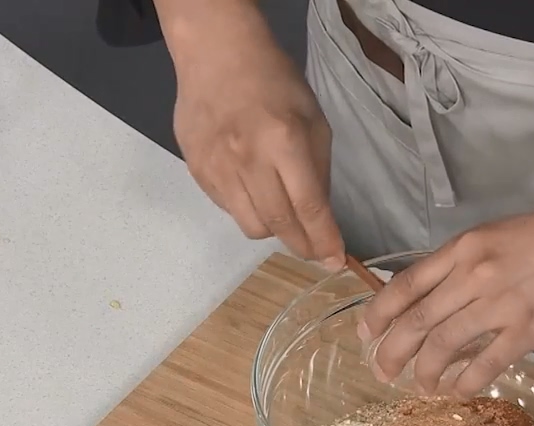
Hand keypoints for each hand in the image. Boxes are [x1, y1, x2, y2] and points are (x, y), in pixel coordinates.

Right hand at [160, 0, 344, 269]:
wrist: (216, 55)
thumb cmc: (274, 83)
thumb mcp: (313, 120)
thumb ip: (318, 171)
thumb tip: (321, 218)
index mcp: (283, 141)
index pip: (308, 207)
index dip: (324, 240)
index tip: (336, 261)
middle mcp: (248, 160)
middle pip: (278, 225)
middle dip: (302, 245)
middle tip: (316, 250)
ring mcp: (218, 168)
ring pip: (250, 225)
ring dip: (273, 228)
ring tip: (282, 211)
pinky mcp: (198, 172)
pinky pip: (228, 209)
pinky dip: (247, 208)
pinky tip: (253, 187)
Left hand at [357, 182, 533, 396]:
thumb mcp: (498, 237)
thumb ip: (467, 265)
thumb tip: (440, 298)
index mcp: (463, 248)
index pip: (404, 285)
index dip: (378, 314)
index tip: (365, 334)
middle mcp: (472, 275)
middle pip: (414, 321)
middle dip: (391, 353)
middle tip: (382, 372)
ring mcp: (499, 303)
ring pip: (442, 346)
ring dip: (424, 373)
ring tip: (420, 386)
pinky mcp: (528, 329)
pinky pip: (484, 364)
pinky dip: (464, 382)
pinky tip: (458, 391)